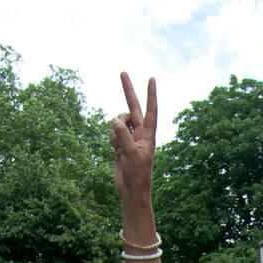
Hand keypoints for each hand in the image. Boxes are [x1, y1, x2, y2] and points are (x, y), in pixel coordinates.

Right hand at [111, 73, 156, 203]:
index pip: (150, 110)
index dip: (150, 94)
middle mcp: (140, 133)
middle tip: (122, 72)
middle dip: (127, 91)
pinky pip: (113, 133)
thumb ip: (123, 134)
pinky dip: (111, 139)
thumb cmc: (137, 174)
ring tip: (119, 146)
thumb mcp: (130, 153)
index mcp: (148, 134)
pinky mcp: (121, 143)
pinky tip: (116, 151)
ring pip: (118, 122)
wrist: (131, 190)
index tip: (151, 78)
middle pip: (132, 107)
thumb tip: (114, 119)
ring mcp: (130, 137)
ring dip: (115, 130)